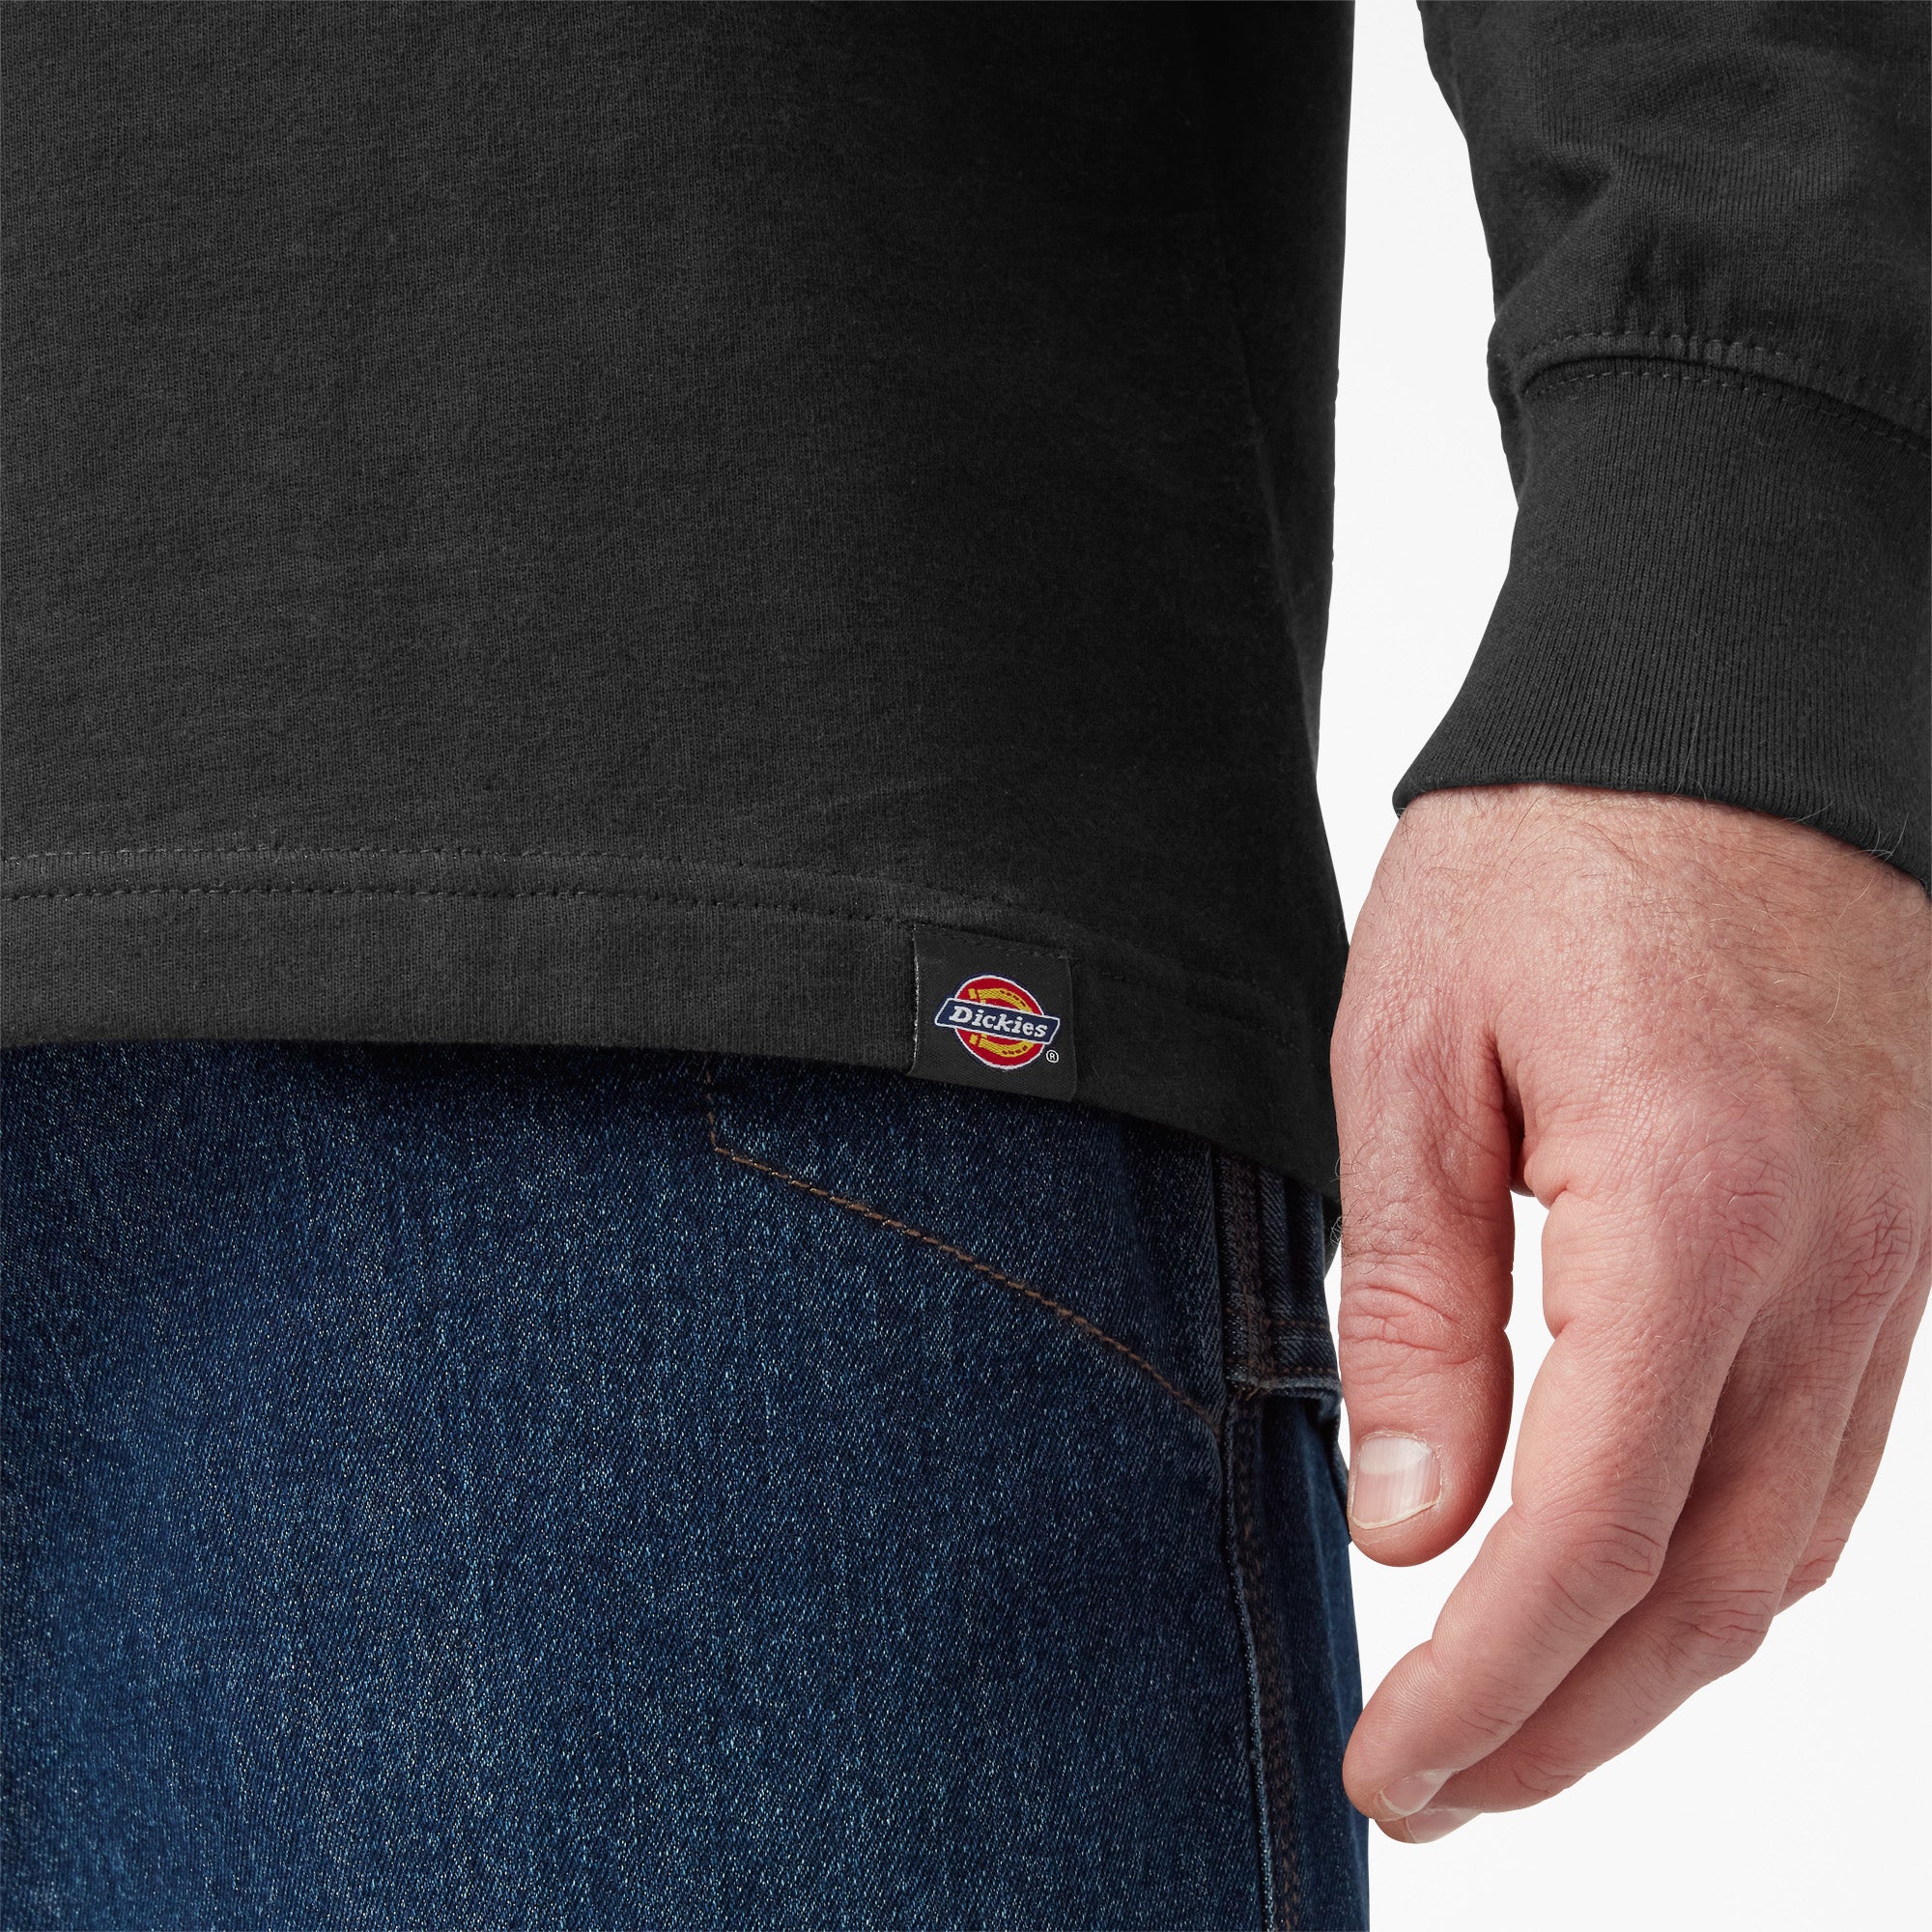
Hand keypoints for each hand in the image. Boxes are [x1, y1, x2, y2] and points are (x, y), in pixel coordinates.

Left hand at [1331, 784, 1930, 1842]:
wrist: (1719, 713)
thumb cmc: (1545, 855)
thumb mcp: (1411, 1058)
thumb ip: (1414, 1303)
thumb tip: (1415, 1528)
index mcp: (1687, 1211)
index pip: (1585, 1537)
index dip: (1484, 1689)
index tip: (1394, 1767)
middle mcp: (1834, 1264)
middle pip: (1706, 1587)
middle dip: (1569, 1722)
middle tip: (1442, 1783)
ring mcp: (1899, 1258)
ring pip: (1788, 1547)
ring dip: (1652, 1660)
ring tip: (1521, 1712)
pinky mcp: (1907, 1235)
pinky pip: (1835, 1456)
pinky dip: (1728, 1554)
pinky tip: (1637, 1573)